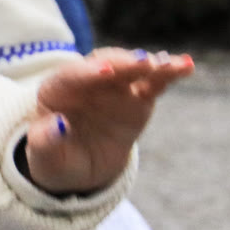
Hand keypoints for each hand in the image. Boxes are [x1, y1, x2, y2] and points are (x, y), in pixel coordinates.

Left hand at [24, 49, 194, 194]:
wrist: (78, 167)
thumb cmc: (55, 159)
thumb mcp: (44, 157)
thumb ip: (44, 141)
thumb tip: (58, 125)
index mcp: (55, 91)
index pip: (70, 77)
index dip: (87, 73)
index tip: (105, 71)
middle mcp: (85, 81)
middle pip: (104, 65)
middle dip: (123, 63)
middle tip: (143, 63)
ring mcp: (113, 87)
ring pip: (131, 69)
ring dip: (150, 65)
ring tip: (168, 65)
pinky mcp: (137, 96)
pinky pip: (154, 82)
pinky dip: (169, 73)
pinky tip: (186, 66)